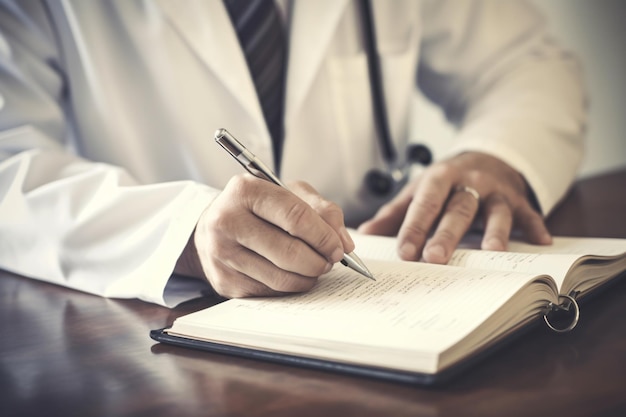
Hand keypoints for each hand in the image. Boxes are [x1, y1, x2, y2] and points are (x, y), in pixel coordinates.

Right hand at [175, 174, 353, 297]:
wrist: (213, 228)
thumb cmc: (258, 208)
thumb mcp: (289, 193)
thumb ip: (322, 210)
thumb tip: (344, 243)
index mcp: (245, 191)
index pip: (295, 217)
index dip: (323, 236)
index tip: (338, 247)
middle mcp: (227, 221)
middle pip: (289, 252)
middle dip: (319, 261)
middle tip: (329, 261)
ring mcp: (222, 254)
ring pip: (281, 278)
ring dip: (308, 277)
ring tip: (314, 267)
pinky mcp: (224, 281)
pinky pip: (270, 292)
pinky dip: (289, 287)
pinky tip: (292, 275)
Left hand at [358, 152, 551, 262]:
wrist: (486, 157)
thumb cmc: (446, 182)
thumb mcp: (419, 190)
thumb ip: (395, 213)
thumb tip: (365, 233)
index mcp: (439, 180)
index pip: (424, 206)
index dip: (413, 228)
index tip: (404, 252)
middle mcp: (468, 183)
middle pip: (457, 210)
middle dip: (446, 234)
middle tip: (434, 258)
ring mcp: (496, 191)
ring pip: (494, 212)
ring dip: (493, 231)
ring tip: (491, 252)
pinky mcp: (518, 200)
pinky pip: (529, 213)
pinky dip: (536, 226)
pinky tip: (541, 241)